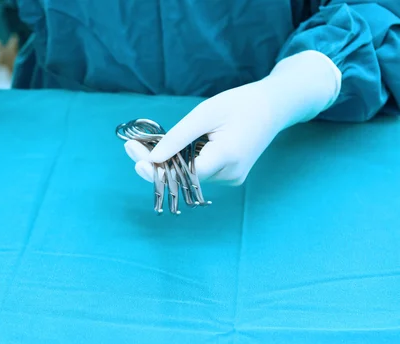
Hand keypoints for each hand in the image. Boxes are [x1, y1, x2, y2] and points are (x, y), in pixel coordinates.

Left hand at [125, 50, 341, 185]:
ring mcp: (231, 178)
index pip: (183, 173)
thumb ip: (178, 138)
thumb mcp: (205, 113)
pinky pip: (199, 172)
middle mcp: (230, 175)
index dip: (157, 168)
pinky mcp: (230, 176)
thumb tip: (152, 158)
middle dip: (155, 164)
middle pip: (183, 177)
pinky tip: (169, 148)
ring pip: (189, 176)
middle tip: (130, 146)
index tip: (134, 156)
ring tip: (146, 143)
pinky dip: (182, 162)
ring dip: (167, 162)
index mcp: (227, 157)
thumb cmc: (240, 104)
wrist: (274, 107)